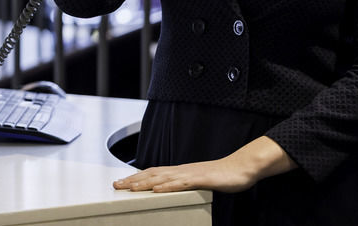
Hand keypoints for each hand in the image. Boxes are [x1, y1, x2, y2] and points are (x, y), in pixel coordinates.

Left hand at [112, 136, 295, 193]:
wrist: (241, 167)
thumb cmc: (221, 175)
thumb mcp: (197, 181)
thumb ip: (183, 184)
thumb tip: (169, 190)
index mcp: (179, 171)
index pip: (152, 173)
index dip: (136, 178)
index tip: (122, 183)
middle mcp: (181, 170)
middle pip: (152, 174)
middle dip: (133, 180)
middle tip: (116, 185)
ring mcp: (190, 174)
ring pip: (163, 178)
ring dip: (145, 183)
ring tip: (130, 188)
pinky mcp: (201, 179)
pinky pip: (182, 183)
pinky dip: (168, 187)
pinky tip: (158, 190)